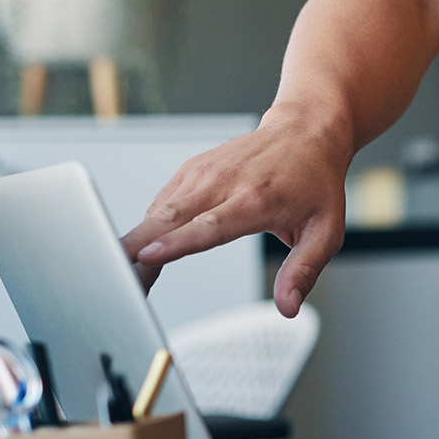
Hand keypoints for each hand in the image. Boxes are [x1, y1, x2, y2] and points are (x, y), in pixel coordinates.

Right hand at [120, 103, 350, 316]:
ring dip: (134, 244)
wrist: (306, 131)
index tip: (146, 258)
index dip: (175, 244)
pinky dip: (147, 229)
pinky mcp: (190, 171)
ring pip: (156, 212)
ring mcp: (202, 174)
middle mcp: (223, 183)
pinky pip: (160, 205)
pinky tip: (142, 251)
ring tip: (118, 278)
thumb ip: (304, 270)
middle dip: (135, 251)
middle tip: (112, 284)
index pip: (208, 226)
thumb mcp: (325, 231)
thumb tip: (288, 307)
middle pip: (168, 219)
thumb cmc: (315, 182)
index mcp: (256, 200)